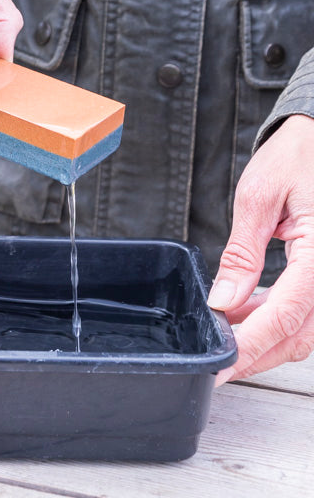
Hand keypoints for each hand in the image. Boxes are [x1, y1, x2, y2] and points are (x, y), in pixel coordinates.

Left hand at [208, 114, 313, 383]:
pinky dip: (280, 322)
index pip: (287, 313)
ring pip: (308, 331)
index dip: (251, 345)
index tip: (221, 365)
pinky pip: (311, 313)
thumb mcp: (259, 198)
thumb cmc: (298, 157)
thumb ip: (243, 254)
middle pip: (300, 334)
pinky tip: (249, 314)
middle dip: (256, 352)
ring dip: (268, 340)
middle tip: (217, 358)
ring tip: (226, 332)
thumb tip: (224, 301)